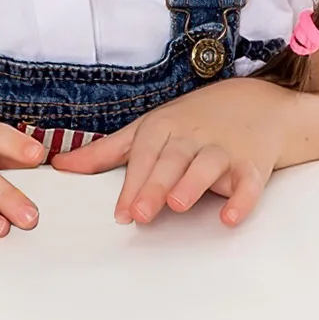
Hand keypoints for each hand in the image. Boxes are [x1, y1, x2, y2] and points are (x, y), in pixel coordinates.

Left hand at [52, 77, 301, 226]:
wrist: (259, 103)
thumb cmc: (192, 122)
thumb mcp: (146, 130)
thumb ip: (105, 152)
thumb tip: (59, 166)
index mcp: (161, 128)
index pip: (143, 156)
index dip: (131, 185)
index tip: (120, 214)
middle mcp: (191, 137)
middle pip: (171, 162)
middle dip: (155, 187)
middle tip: (141, 215)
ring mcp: (224, 149)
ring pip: (207, 167)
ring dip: (193, 185)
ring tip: (177, 206)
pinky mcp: (253, 164)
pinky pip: (250, 183)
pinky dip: (243, 199)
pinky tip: (231, 216)